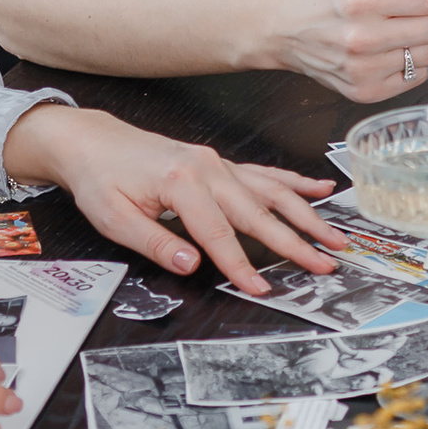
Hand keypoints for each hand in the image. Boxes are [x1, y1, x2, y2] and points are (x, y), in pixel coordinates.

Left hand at [5, 104, 339, 296]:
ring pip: (272, 191)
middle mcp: (207, 169)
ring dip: (306, 215)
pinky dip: (295, 182)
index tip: (262, 288)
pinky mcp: (218, 162)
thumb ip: (155, 242)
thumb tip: (191, 264)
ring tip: (335, 237)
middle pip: (259, 212)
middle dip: (296, 241)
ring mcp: (217, 163)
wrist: (92, 140)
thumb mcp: (113, 217)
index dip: (241, 265)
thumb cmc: (99, 178)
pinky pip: (264, 173)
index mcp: (181, 184)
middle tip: (327, 264)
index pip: (218, 235)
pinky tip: (321, 190)